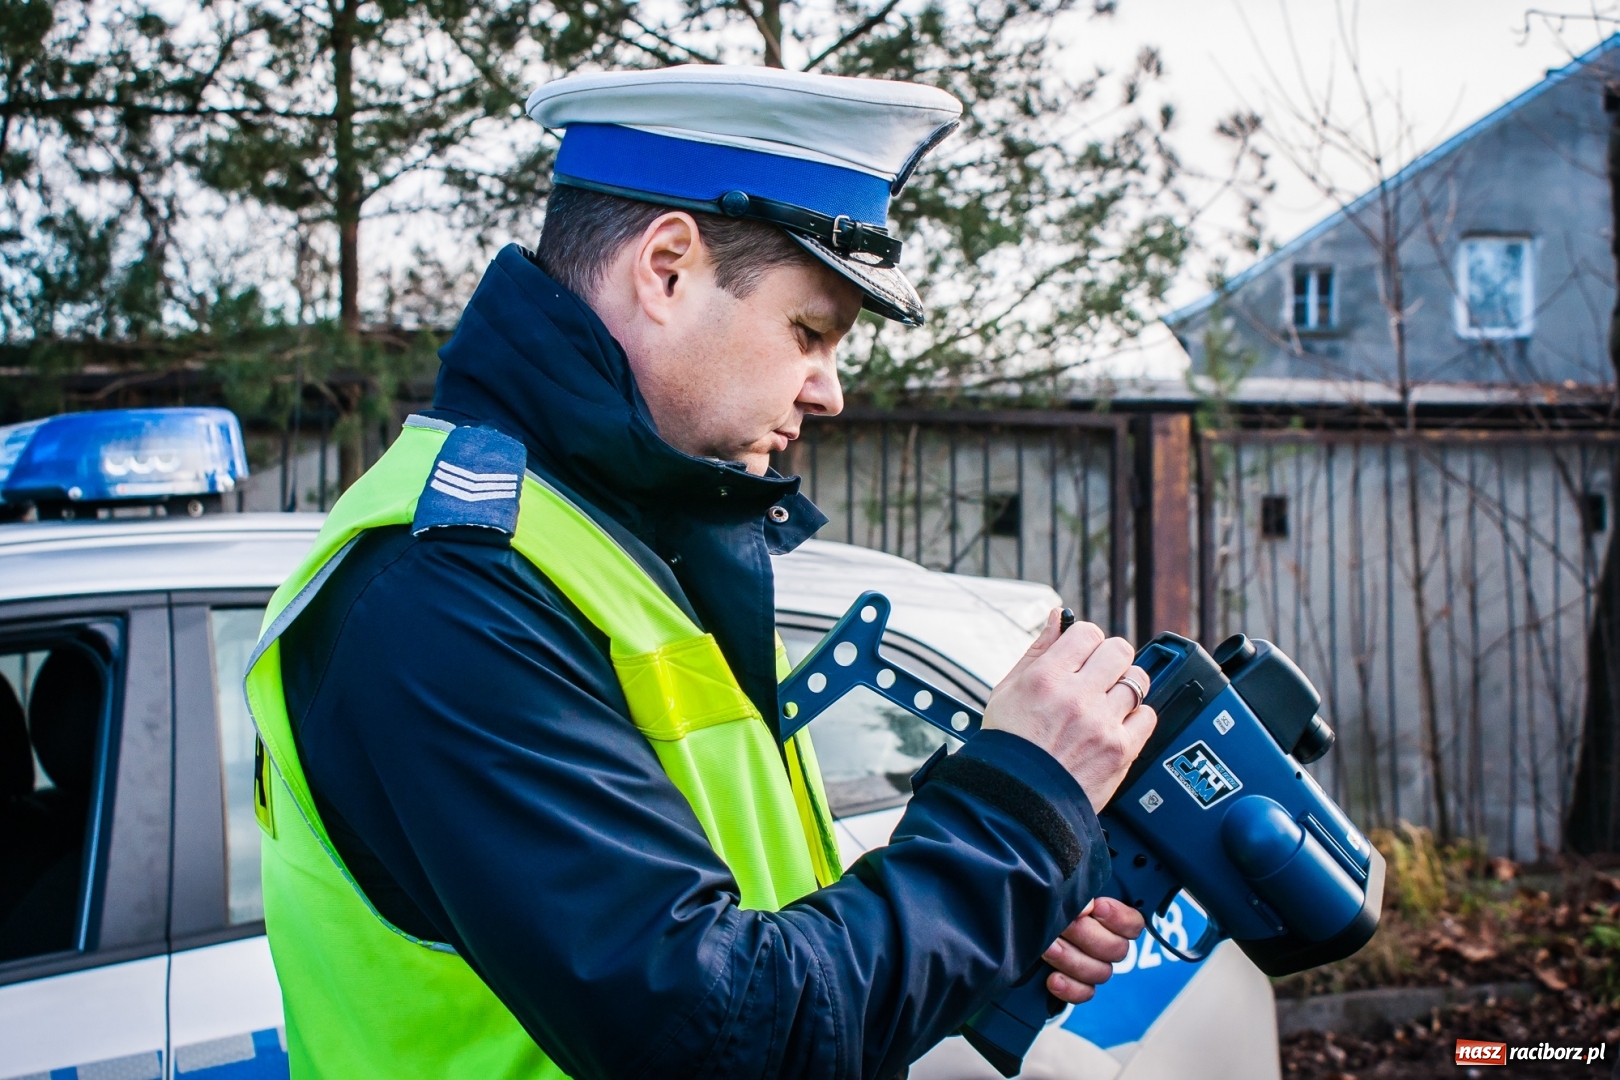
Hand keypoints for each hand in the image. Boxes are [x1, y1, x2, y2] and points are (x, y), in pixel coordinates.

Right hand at [980, 609, 1156, 807]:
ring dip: (1124, 687)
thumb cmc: (1009, 745)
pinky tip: (1117, 724)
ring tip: (1107, 703)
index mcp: (1045, 678)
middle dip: (1110, 659)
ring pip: (1137, 681)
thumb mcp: (1008, 690)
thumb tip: (1058, 617)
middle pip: (1119, 650)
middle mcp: (1076, 697)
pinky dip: (1137, 717)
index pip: (1087, 633)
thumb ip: (1037, 649)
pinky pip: (1148, 716)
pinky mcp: (1120, 750)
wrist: (1017, 801)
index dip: (1086, 641)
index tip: (1082, 653)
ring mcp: (1102, 723)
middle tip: (1099, 675)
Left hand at [1042, 898, 1145, 1003]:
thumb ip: (1079, 894)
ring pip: (1100, 972)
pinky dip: (1069, 988)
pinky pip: (1084, 994)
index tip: (1097, 907)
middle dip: (1087, 935)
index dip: (1119, 918)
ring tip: (1048, 947)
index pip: (1134, 923)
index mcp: (1111, 917)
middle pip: (1117, 949)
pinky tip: (1053, 979)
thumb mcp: (1060, 891)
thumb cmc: (1045, 902)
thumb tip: (1086, 906)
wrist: (1017, 925)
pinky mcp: (1077, 986)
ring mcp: (1094, 967)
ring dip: (1072, 959)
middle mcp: (1107, 944)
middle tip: (1065, 925)